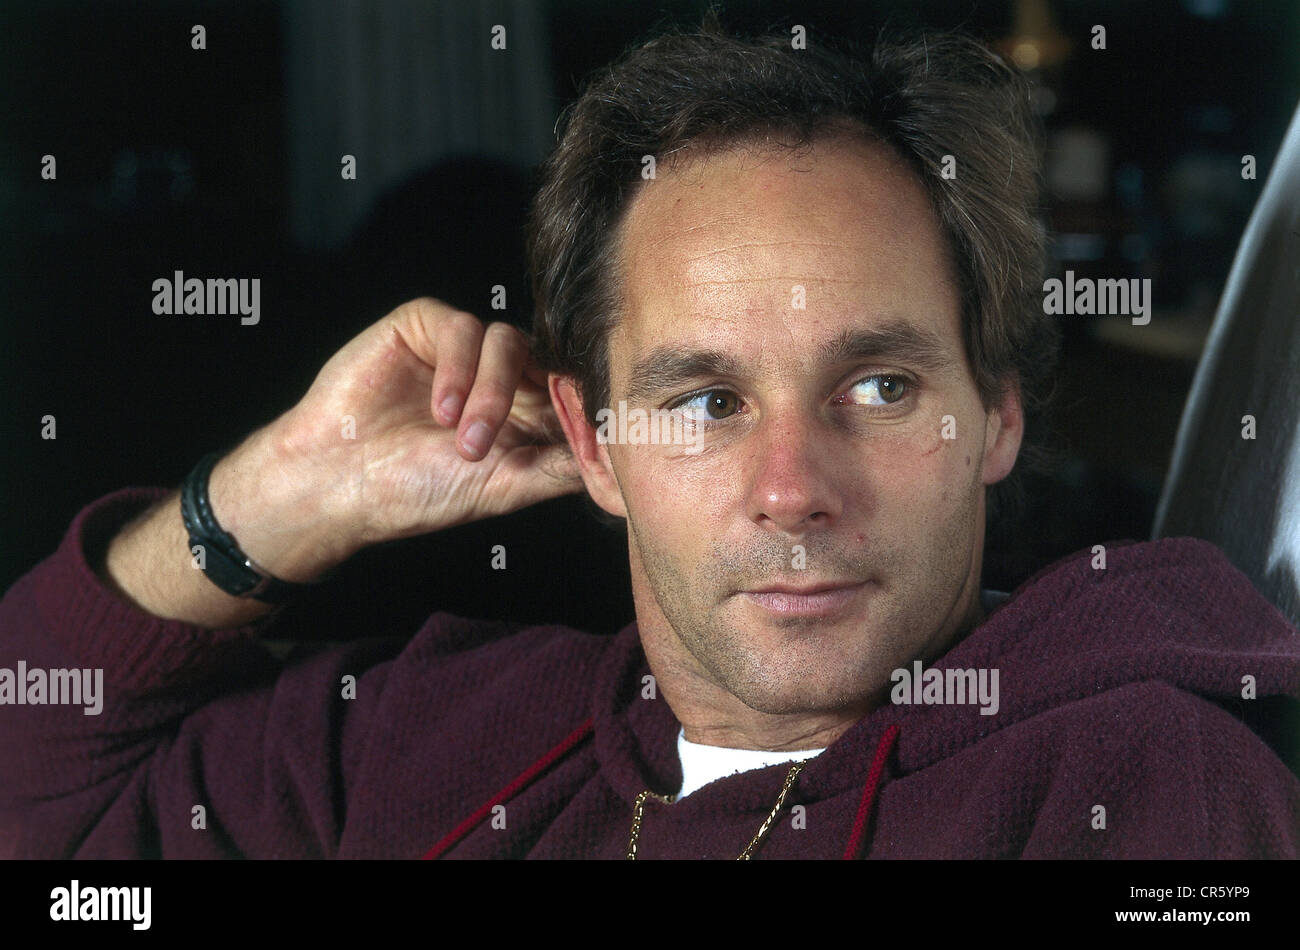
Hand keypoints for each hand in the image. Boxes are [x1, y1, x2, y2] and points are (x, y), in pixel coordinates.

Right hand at [211, 298, 583, 580]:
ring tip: (463, 441)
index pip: (574, 392)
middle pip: (550, 360)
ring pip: (511, 343)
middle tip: (517, 441)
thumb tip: (620, 460)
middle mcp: (500, 377)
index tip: (588, 436)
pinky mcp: (425, 326)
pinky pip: (463, 326)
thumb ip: (561, 468)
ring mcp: (463, 351)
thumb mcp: (504, 488)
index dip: (585, 408)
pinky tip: (439, 410)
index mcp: (526, 413)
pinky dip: (459, 370)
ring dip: (493, 394)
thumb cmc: (415, 492)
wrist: (336, 483)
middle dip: (543, 400)